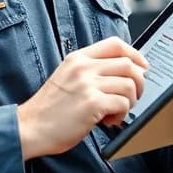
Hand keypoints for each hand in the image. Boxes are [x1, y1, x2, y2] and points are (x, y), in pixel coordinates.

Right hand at [16, 37, 147, 159]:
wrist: (30, 127)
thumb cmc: (49, 109)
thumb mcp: (67, 78)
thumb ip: (89, 71)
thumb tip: (122, 72)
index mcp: (78, 58)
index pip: (115, 44)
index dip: (135, 55)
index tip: (142, 67)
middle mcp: (83, 67)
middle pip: (128, 64)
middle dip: (138, 83)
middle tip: (131, 98)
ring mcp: (87, 84)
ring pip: (129, 84)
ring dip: (129, 101)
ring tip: (115, 112)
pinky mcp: (92, 103)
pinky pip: (123, 103)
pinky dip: (121, 114)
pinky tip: (108, 121)